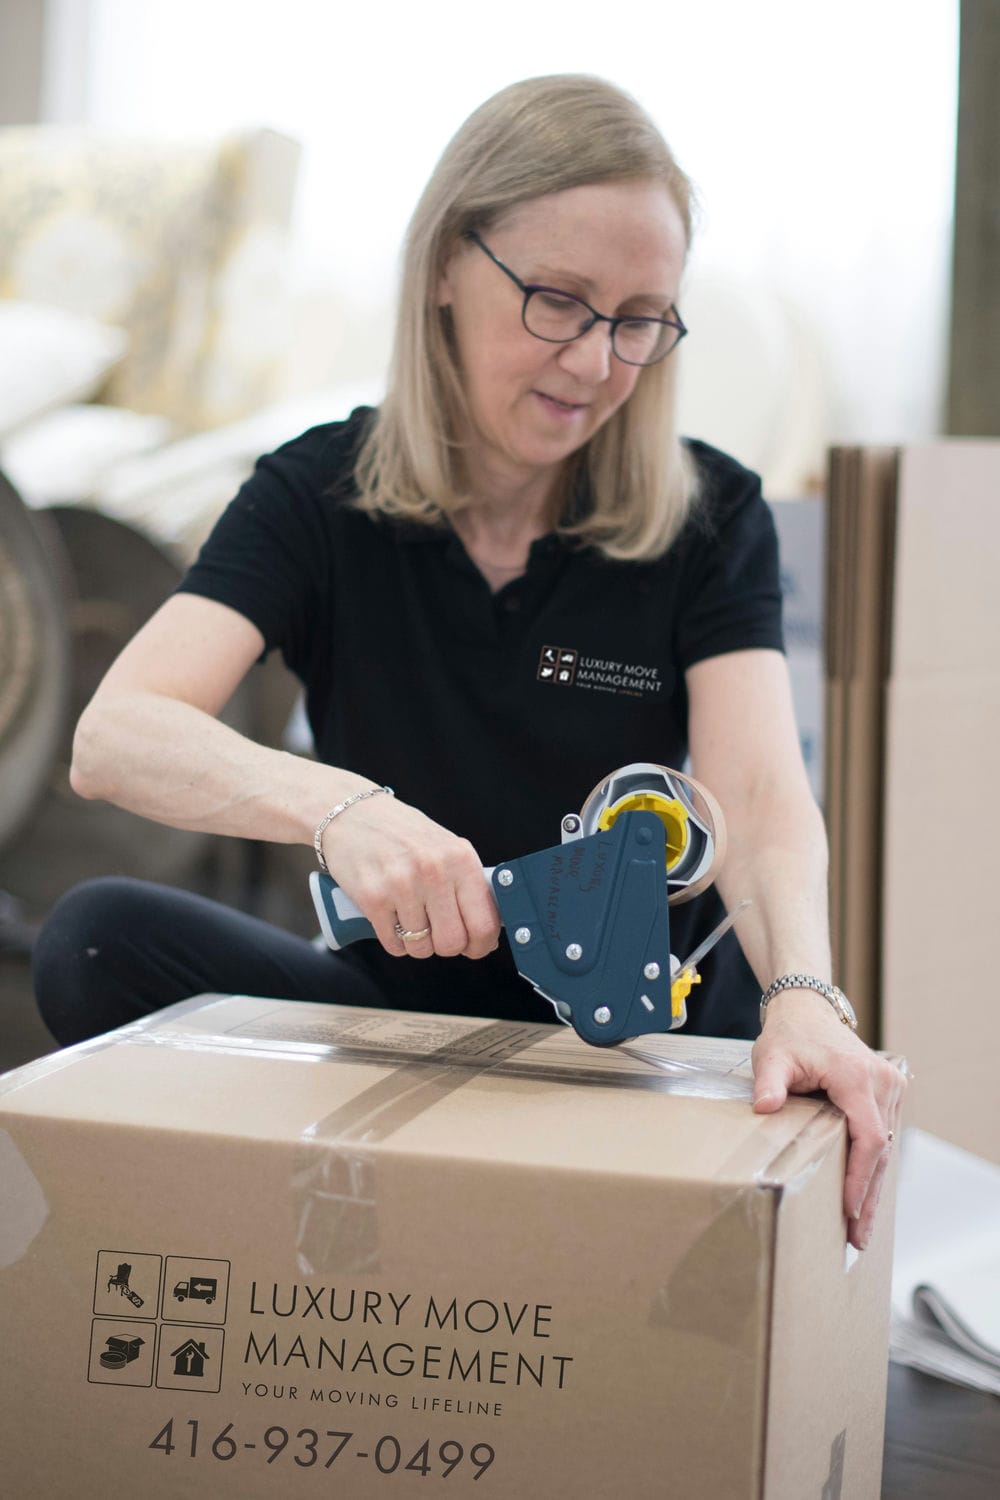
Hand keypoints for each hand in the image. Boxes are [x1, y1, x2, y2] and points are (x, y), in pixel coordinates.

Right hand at [319, 794, 500, 960]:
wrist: (352, 814)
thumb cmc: (402, 834)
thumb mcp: (445, 847)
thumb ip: (466, 883)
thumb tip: (487, 930)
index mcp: (460, 858)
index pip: (484, 922)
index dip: (481, 944)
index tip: (474, 947)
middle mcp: (434, 871)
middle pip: (452, 942)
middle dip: (445, 946)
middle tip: (437, 933)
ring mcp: (402, 885)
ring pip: (421, 947)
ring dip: (417, 943)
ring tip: (410, 918)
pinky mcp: (372, 898)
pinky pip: (393, 944)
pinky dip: (395, 941)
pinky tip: (392, 920)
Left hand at [751, 990, 907, 1250]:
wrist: (808, 1010)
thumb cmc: (789, 1035)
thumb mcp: (771, 1056)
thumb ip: (769, 1083)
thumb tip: (764, 1108)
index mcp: (857, 1078)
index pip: (868, 1139)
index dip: (860, 1179)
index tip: (849, 1211)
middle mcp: (883, 1083)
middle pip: (882, 1151)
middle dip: (868, 1197)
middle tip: (857, 1238)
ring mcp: (890, 1087)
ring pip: (887, 1148)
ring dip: (874, 1187)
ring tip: (860, 1229)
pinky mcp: (888, 1093)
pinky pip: (884, 1136)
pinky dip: (874, 1168)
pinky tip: (865, 1197)